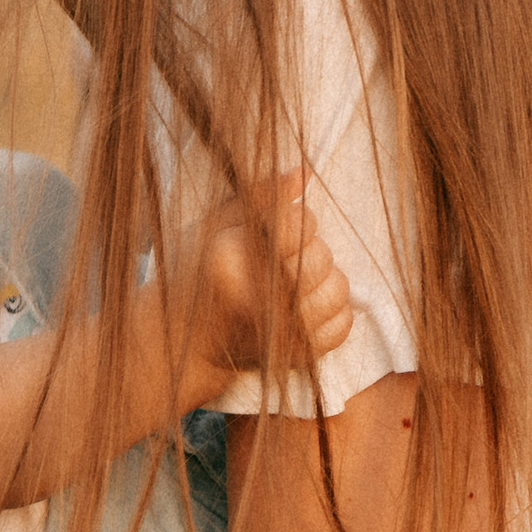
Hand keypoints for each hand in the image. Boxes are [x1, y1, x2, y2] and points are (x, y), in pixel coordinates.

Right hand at [181, 173, 353, 398]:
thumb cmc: (198, 275)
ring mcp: (280, 335)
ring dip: (323, 280)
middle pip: (319, 256)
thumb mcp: (215, 224)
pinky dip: (332, 311)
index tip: (277, 229)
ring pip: (337, 289)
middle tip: (282, 259)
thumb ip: (261, 195)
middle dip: (308, 250)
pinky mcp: (298, 359)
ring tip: (296, 283)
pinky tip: (305, 306)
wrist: (188, 344)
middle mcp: (257, 301)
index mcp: (230, 260)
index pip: (297, 222)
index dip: (295, 220)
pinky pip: (343, 324)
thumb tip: (306, 172)